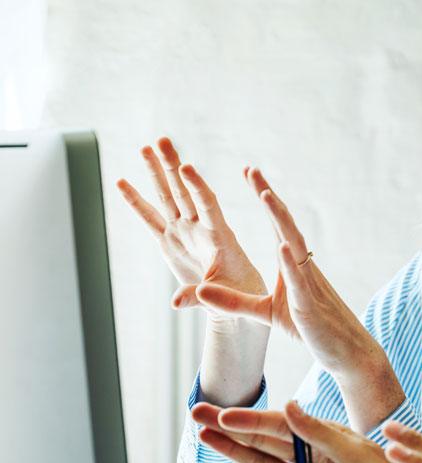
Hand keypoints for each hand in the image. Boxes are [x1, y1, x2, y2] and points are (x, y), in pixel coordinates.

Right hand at [116, 137, 266, 315]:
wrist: (236, 299)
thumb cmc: (240, 295)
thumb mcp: (225, 297)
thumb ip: (200, 296)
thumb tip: (174, 304)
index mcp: (219, 236)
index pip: (207, 205)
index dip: (197, 186)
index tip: (187, 167)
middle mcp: (199, 228)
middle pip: (184, 191)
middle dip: (172, 166)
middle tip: (162, 140)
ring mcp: (183, 232)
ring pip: (167, 197)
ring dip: (156, 173)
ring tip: (145, 147)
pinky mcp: (170, 242)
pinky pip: (149, 219)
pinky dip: (135, 202)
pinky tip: (122, 182)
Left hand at [191, 168, 402, 430]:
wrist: (346, 352)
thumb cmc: (310, 329)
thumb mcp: (265, 313)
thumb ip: (233, 302)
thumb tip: (200, 290)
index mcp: (292, 265)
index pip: (277, 224)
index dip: (264, 198)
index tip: (250, 173)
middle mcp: (302, 266)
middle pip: (284, 223)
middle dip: (268, 195)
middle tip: (251, 169)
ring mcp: (308, 283)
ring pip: (294, 243)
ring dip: (280, 219)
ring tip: (265, 195)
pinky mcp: (309, 305)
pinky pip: (300, 280)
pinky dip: (290, 261)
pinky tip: (282, 245)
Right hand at [191, 401, 421, 462]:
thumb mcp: (356, 456)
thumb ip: (319, 433)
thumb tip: (288, 405)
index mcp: (327, 437)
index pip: (281, 424)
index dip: (252, 419)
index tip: (224, 413)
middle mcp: (312, 457)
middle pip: (264, 439)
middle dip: (230, 427)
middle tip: (196, 412)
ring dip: (231, 452)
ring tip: (203, 437)